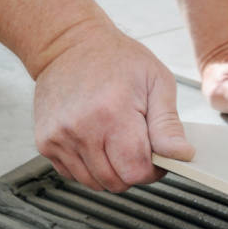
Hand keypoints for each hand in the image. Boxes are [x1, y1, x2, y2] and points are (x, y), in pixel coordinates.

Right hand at [33, 23, 194, 192]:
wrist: (69, 44)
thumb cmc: (117, 59)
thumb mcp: (156, 82)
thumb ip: (168, 124)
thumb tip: (182, 155)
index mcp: (112, 114)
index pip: (136, 171)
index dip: (152, 169)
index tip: (155, 154)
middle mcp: (81, 130)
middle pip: (116, 182)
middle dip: (132, 170)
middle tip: (136, 143)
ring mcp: (59, 138)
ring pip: (94, 183)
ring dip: (110, 170)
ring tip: (114, 139)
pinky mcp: (45, 143)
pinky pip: (74, 175)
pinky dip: (89, 166)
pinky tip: (94, 140)